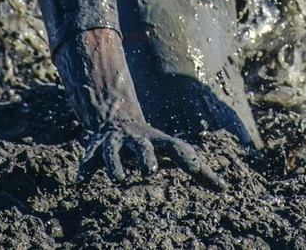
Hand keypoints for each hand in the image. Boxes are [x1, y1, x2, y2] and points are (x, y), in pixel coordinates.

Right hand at [80, 116, 223, 189]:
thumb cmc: (152, 144)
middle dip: (146, 158)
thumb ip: (198, 171)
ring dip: (116, 165)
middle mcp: (137, 140)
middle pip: (143, 147)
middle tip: (152, 172)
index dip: (186, 156)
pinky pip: (89, 158)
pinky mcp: (96, 148)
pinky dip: (85, 168)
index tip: (197, 167)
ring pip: (113, 153)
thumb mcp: (173, 153)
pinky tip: (80, 181)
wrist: (116, 117)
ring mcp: (116, 143)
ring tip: (119, 180)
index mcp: (158, 142)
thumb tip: (225, 188)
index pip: (175, 147)